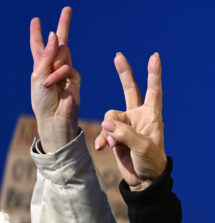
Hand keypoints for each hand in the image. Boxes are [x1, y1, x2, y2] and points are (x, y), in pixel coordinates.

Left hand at [30, 7, 79, 152]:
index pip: (39, 45)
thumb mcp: (38, 75)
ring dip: (54, 68)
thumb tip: (56, 35)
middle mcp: (54, 65)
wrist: (54, 119)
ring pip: (63, 54)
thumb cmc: (42, 101)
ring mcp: (66, 71)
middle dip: (64, 24)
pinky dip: (60, 75)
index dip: (38, 33)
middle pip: (60, 41)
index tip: (36, 20)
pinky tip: (57, 85)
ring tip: (49, 83)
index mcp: (41, 65)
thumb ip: (47, 55)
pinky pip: (69, 68)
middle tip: (68, 8)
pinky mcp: (76, 79)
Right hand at [95, 53, 166, 190]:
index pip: (153, 91)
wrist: (144, 180)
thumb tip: (106, 123)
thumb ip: (125, 133)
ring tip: (115, 145)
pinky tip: (102, 148)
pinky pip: (104, 130)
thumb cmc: (151, 162)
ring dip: (109, 130)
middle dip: (124, 73)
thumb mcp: (142, 147)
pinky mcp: (116, 135)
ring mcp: (126, 125)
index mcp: (151, 116)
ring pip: (110, 116)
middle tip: (118, 56)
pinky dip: (102, 138)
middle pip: (129, 90)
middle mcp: (138, 116)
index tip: (155, 57)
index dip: (153, 74)